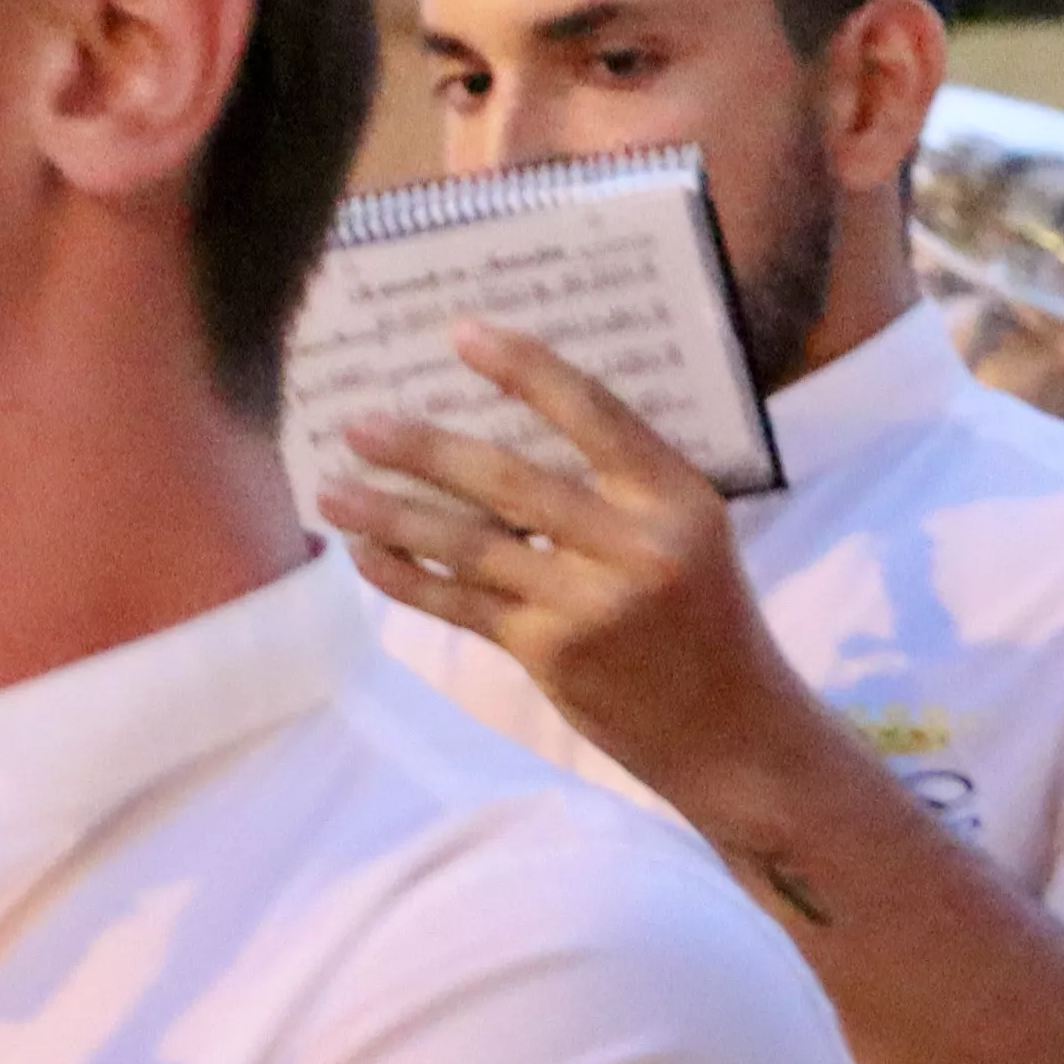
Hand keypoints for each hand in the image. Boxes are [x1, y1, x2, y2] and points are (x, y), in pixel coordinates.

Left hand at [323, 324, 834, 824]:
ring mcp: (590, 602)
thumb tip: (499, 439)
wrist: (731, 730)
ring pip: (470, 545)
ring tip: (331, 490)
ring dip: (391, 515)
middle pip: (509, 481)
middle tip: (357, 427)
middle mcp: (637, 545)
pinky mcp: (551, 652)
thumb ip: (614, 490)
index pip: (594, 413)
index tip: (461, 333)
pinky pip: (460, 603)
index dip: (527, 370)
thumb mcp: (686, 537)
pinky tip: (365, 554)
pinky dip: (406, 578)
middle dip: (423, 450)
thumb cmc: (699, 617)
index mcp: (678, 497)